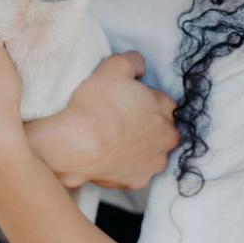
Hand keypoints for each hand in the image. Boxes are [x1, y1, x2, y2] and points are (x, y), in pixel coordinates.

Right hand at [42, 51, 181, 190]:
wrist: (76, 144)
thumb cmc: (96, 104)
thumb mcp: (114, 66)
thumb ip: (133, 61)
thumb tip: (140, 67)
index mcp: (165, 108)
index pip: (162, 101)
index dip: (143, 100)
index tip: (126, 102)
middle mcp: (167, 138)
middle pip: (161, 129)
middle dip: (146, 125)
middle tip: (120, 121)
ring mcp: (154, 163)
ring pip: (150, 152)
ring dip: (139, 147)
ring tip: (114, 141)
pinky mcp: (138, 181)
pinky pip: (134, 171)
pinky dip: (125, 166)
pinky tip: (109, 158)